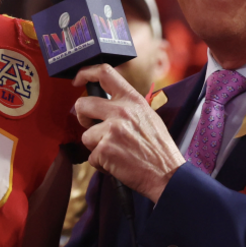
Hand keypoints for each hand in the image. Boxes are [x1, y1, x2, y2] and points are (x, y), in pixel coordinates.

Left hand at [74, 64, 185, 202]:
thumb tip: (105, 102)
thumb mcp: (148, 116)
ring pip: (86, 135)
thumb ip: (127, 106)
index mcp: (132, 99)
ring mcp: (112, 129)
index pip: (104, 72)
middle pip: (83, 104)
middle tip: (93, 128)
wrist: (167, 174)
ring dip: (96, 147)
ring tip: (116, 152)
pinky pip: (91, 156)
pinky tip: (117, 164)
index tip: (77, 80)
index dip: (86, 72)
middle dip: (83, 117)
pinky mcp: (105, 149)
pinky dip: (101, 164)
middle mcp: (121, 110)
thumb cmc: (159, 149)